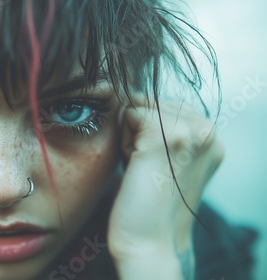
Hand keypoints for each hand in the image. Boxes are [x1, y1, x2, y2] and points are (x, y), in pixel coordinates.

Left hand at [108, 100, 223, 278]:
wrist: (149, 239)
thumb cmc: (148, 200)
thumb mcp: (167, 157)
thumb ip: (164, 127)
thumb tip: (133, 94)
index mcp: (211, 136)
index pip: (166, 105)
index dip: (149, 132)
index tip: (156, 165)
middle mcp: (208, 129)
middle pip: (151, 102)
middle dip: (139, 131)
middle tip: (147, 168)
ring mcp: (189, 130)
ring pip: (139, 107)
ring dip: (130, 135)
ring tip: (142, 167)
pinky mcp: (165, 135)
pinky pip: (127, 114)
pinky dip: (123, 140)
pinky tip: (134, 166)